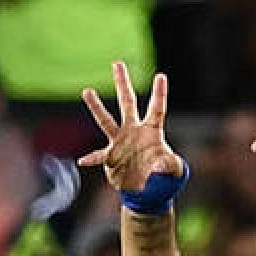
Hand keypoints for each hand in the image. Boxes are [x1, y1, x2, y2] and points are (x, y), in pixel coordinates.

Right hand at [79, 62, 183, 190]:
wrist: (147, 190)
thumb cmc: (164, 177)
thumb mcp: (173, 172)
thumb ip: (169, 166)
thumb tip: (159, 166)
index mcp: (152, 132)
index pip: (156, 109)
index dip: (159, 94)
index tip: (161, 76)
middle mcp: (134, 131)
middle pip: (128, 103)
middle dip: (123, 84)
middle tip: (118, 63)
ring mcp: (120, 142)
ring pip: (106, 120)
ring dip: (97, 107)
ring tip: (87, 91)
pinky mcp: (111, 156)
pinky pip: (98, 156)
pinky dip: (91, 159)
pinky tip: (83, 161)